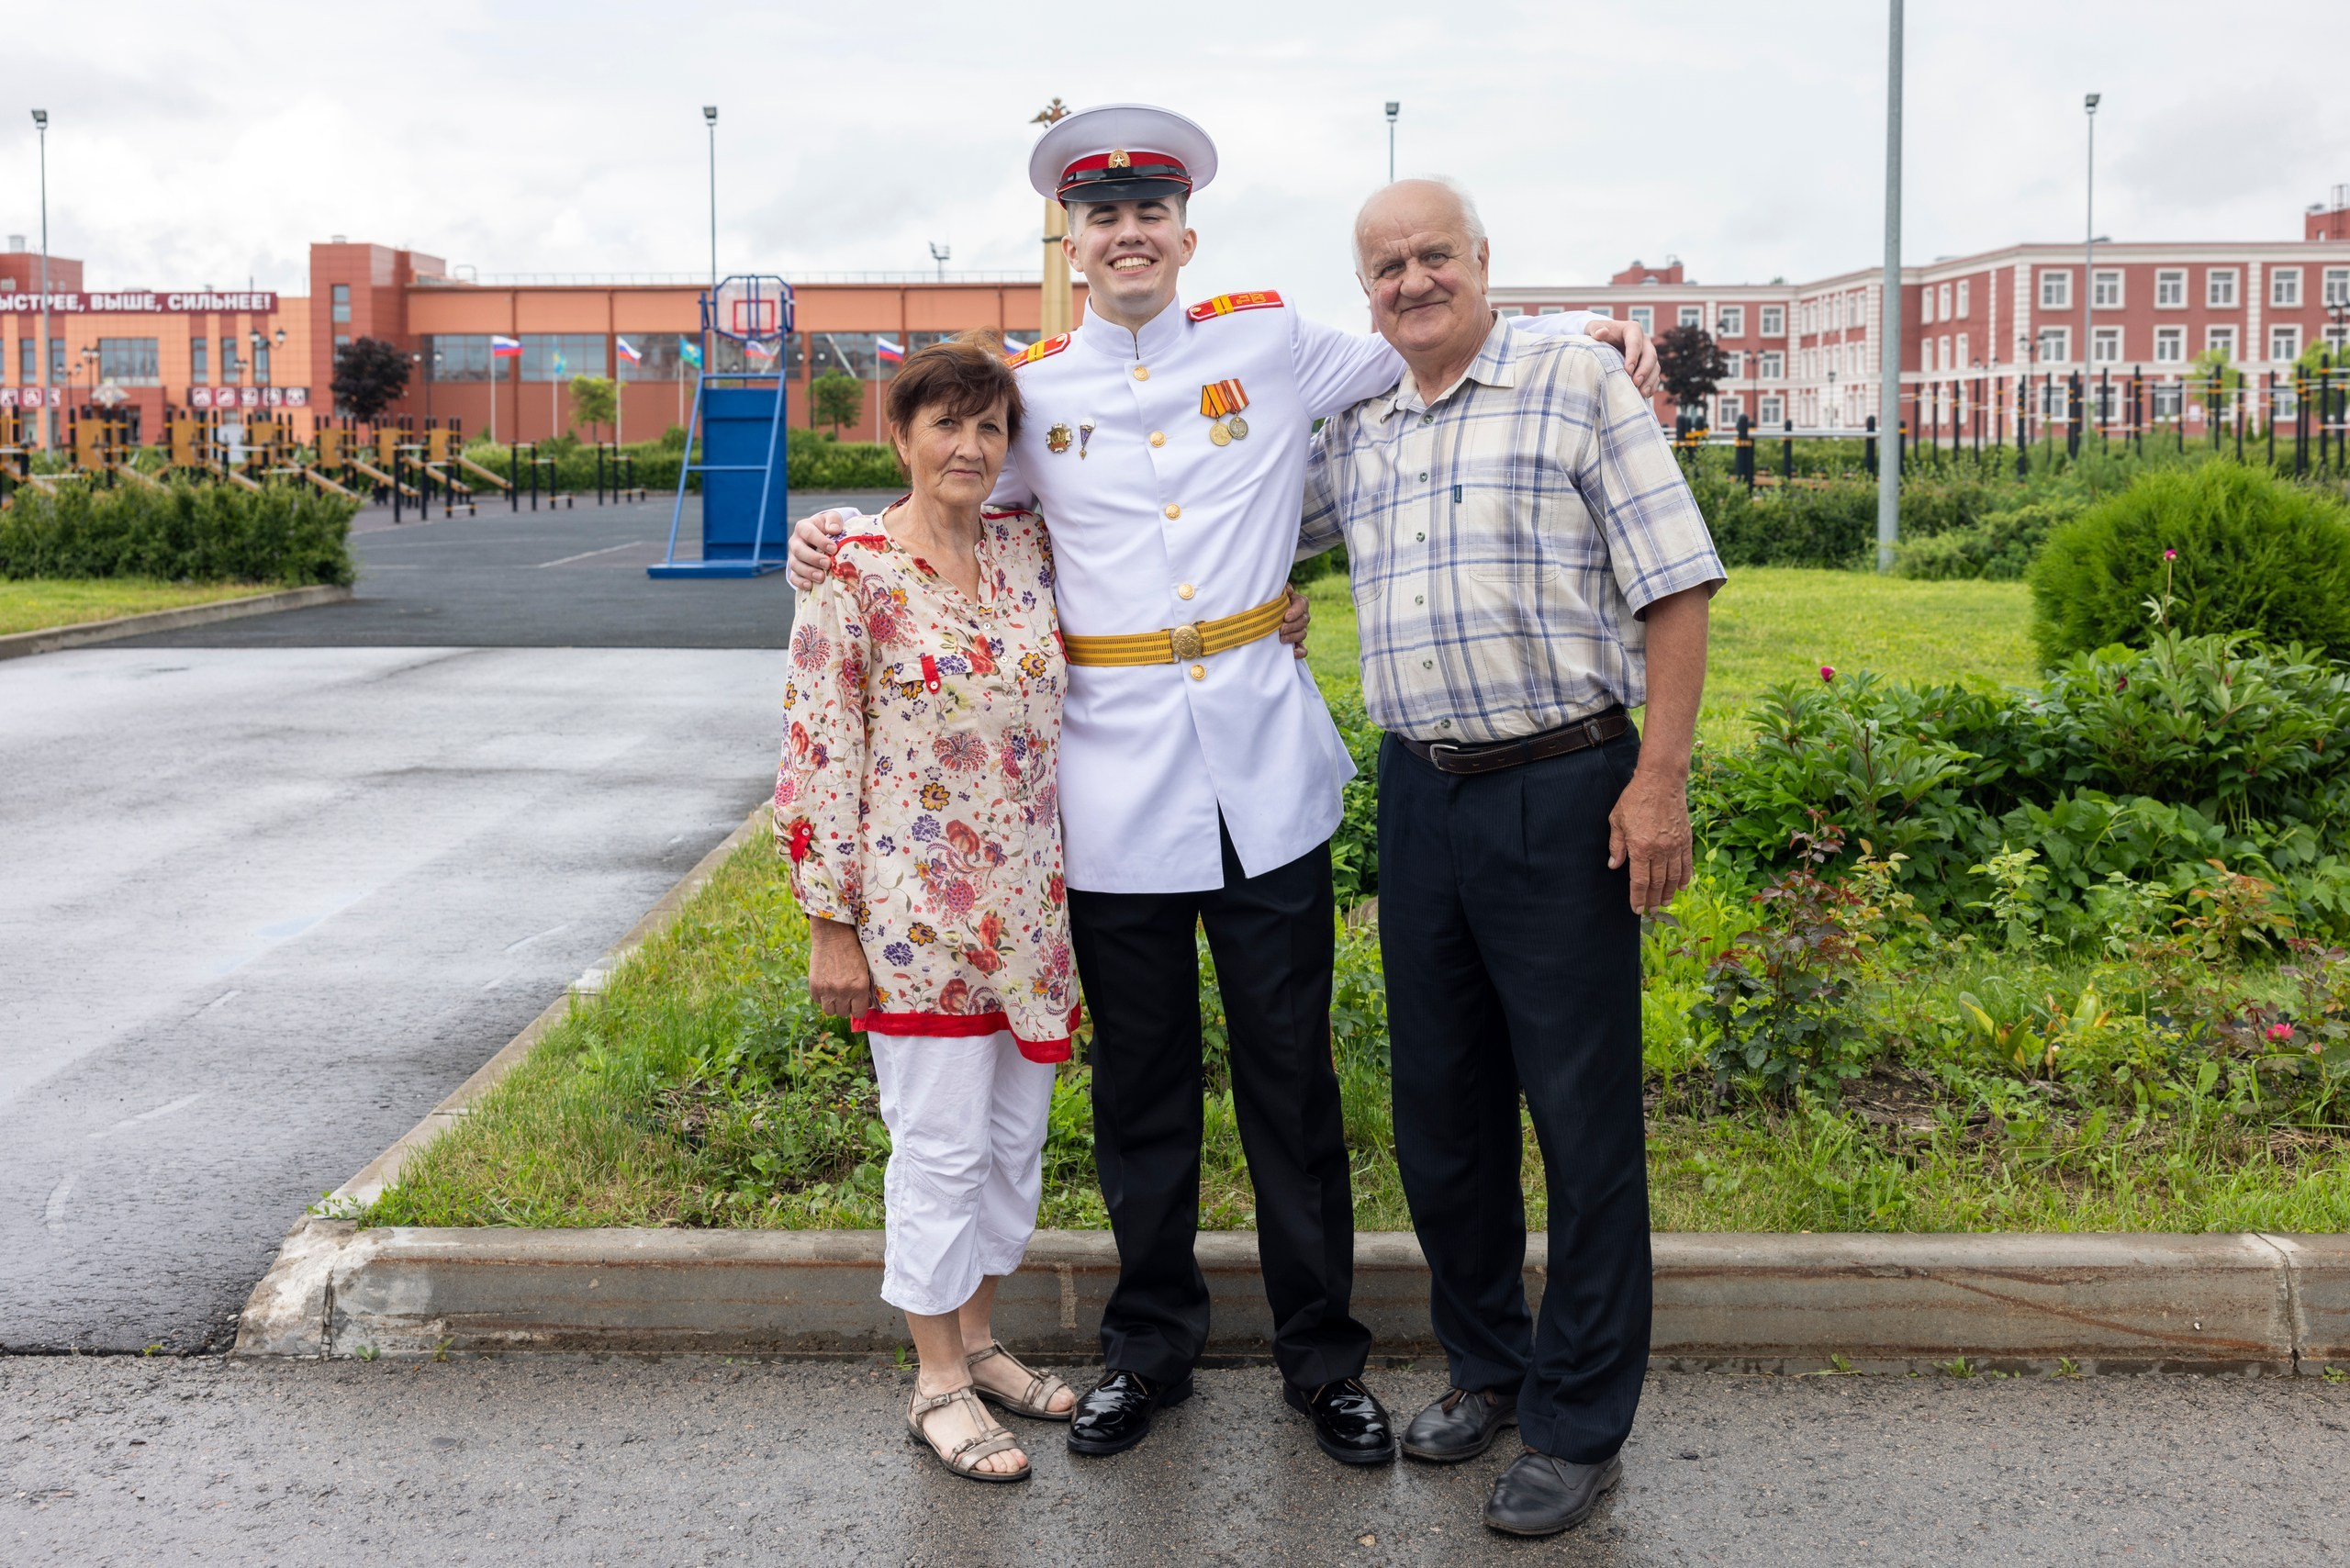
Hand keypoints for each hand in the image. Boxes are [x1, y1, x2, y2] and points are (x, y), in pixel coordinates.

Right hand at [786, 510, 851, 589]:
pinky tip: (810, 586)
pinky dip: (800, 582)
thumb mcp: (832, 519)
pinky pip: (793, 577)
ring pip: (795, 565)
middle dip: (813, 558)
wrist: (822, 538)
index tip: (834, 549)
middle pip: (799, 550)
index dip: (820, 541)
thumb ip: (834, 520)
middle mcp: (795, 542)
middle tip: (827, 564)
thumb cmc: (828, 528)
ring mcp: (793, 557)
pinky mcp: (794, 570)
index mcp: (803, 527)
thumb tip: (835, 530)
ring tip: (821, 577)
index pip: (808, 533)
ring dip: (808, 572)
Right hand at [807, 917, 872, 1017]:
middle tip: (845, 994)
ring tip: (835, 993)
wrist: (833, 935)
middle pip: (843, 1013)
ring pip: (829, 1011)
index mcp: (860, 987)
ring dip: (833, 1004)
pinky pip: (818, 1000)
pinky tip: (826, 984)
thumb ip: (864, 988)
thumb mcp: (865, 969)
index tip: (857, 1003)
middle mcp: (844, 991)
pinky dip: (821, 996)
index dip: (858, 1008)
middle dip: (846, 1005)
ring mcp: (827, 989)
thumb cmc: (852, 950)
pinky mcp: (814, 986)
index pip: (859, 1013)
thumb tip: (865, 1004)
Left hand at [1277, 585, 1311, 659]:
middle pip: (1303, 621)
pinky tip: (1292, 653)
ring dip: (1293, 637)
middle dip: (1292, 626)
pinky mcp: (1297, 643)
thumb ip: (1282, 590)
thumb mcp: (1277, 592)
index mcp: (1299, 603)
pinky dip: (1300, 652)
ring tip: (1281, 639)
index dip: (1295, 612)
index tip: (1286, 617)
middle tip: (1280, 629)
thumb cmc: (1272, 601)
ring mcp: (1301, 630)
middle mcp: (1303, 616)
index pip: (1302, 605)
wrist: (1267, 614)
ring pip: (1303, 634)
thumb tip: (1287, 590)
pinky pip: (1303, 649)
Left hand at [1584, 317, 1660, 398]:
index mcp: (1632, 329)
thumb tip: (1602, 332)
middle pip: (1650, 355)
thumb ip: (1595, 329)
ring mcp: (1647, 354)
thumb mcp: (1592, 328)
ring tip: (1641, 393)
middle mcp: (1644, 341)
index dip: (1633, 355)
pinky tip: (1644, 395)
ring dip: (1650, 380)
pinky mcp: (1648, 366)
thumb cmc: (1597, 334)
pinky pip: (1654, 376)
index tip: (1627, 370)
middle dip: (1644, 370)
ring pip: (1655, 366)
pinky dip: (1651, 386)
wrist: (1602, 342)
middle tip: (1635, 383)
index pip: (1635, 341)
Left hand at [1607, 765, 1692, 914]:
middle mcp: (1660, 850)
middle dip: (1653, 899)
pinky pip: (1686, 864)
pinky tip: (1681, 887)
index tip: (1638, 909)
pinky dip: (1684, 878)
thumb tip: (1614, 865)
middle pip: (1657, 883)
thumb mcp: (1617, 820)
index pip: (1640, 881)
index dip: (1638, 897)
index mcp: (1640, 847)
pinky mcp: (1686, 839)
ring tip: (1665, 902)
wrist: (1661, 781)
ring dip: (1669, 892)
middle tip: (1651, 910)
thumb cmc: (1636, 798)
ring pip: (1673, 877)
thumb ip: (1616, 845)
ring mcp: (1675, 845)